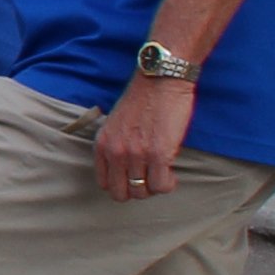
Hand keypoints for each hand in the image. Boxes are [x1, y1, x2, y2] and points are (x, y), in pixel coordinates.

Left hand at [97, 67, 195, 203]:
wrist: (160, 80)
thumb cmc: (142, 100)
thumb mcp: (115, 124)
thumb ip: (115, 146)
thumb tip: (124, 170)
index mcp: (102, 145)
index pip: (104, 183)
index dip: (121, 185)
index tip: (134, 178)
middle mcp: (115, 152)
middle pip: (122, 194)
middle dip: (137, 191)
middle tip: (150, 178)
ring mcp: (136, 154)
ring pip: (143, 193)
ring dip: (154, 187)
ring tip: (162, 173)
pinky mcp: (159, 154)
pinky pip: (161, 186)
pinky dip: (168, 184)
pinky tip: (171, 172)